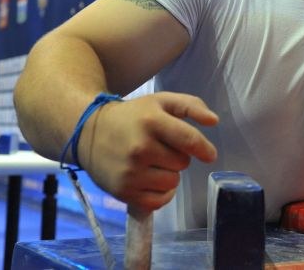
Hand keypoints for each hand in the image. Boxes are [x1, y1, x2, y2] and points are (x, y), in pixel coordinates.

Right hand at [78, 92, 218, 209]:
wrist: (88, 132)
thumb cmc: (132, 116)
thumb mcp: (160, 101)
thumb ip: (190, 106)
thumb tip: (214, 122)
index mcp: (151, 121)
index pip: (189, 140)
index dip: (204, 149)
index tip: (209, 154)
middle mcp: (140, 148)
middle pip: (182, 163)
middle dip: (178, 156)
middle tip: (161, 148)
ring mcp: (130, 172)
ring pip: (172, 182)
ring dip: (169, 174)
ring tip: (153, 163)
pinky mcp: (123, 192)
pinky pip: (159, 201)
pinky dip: (161, 193)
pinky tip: (151, 179)